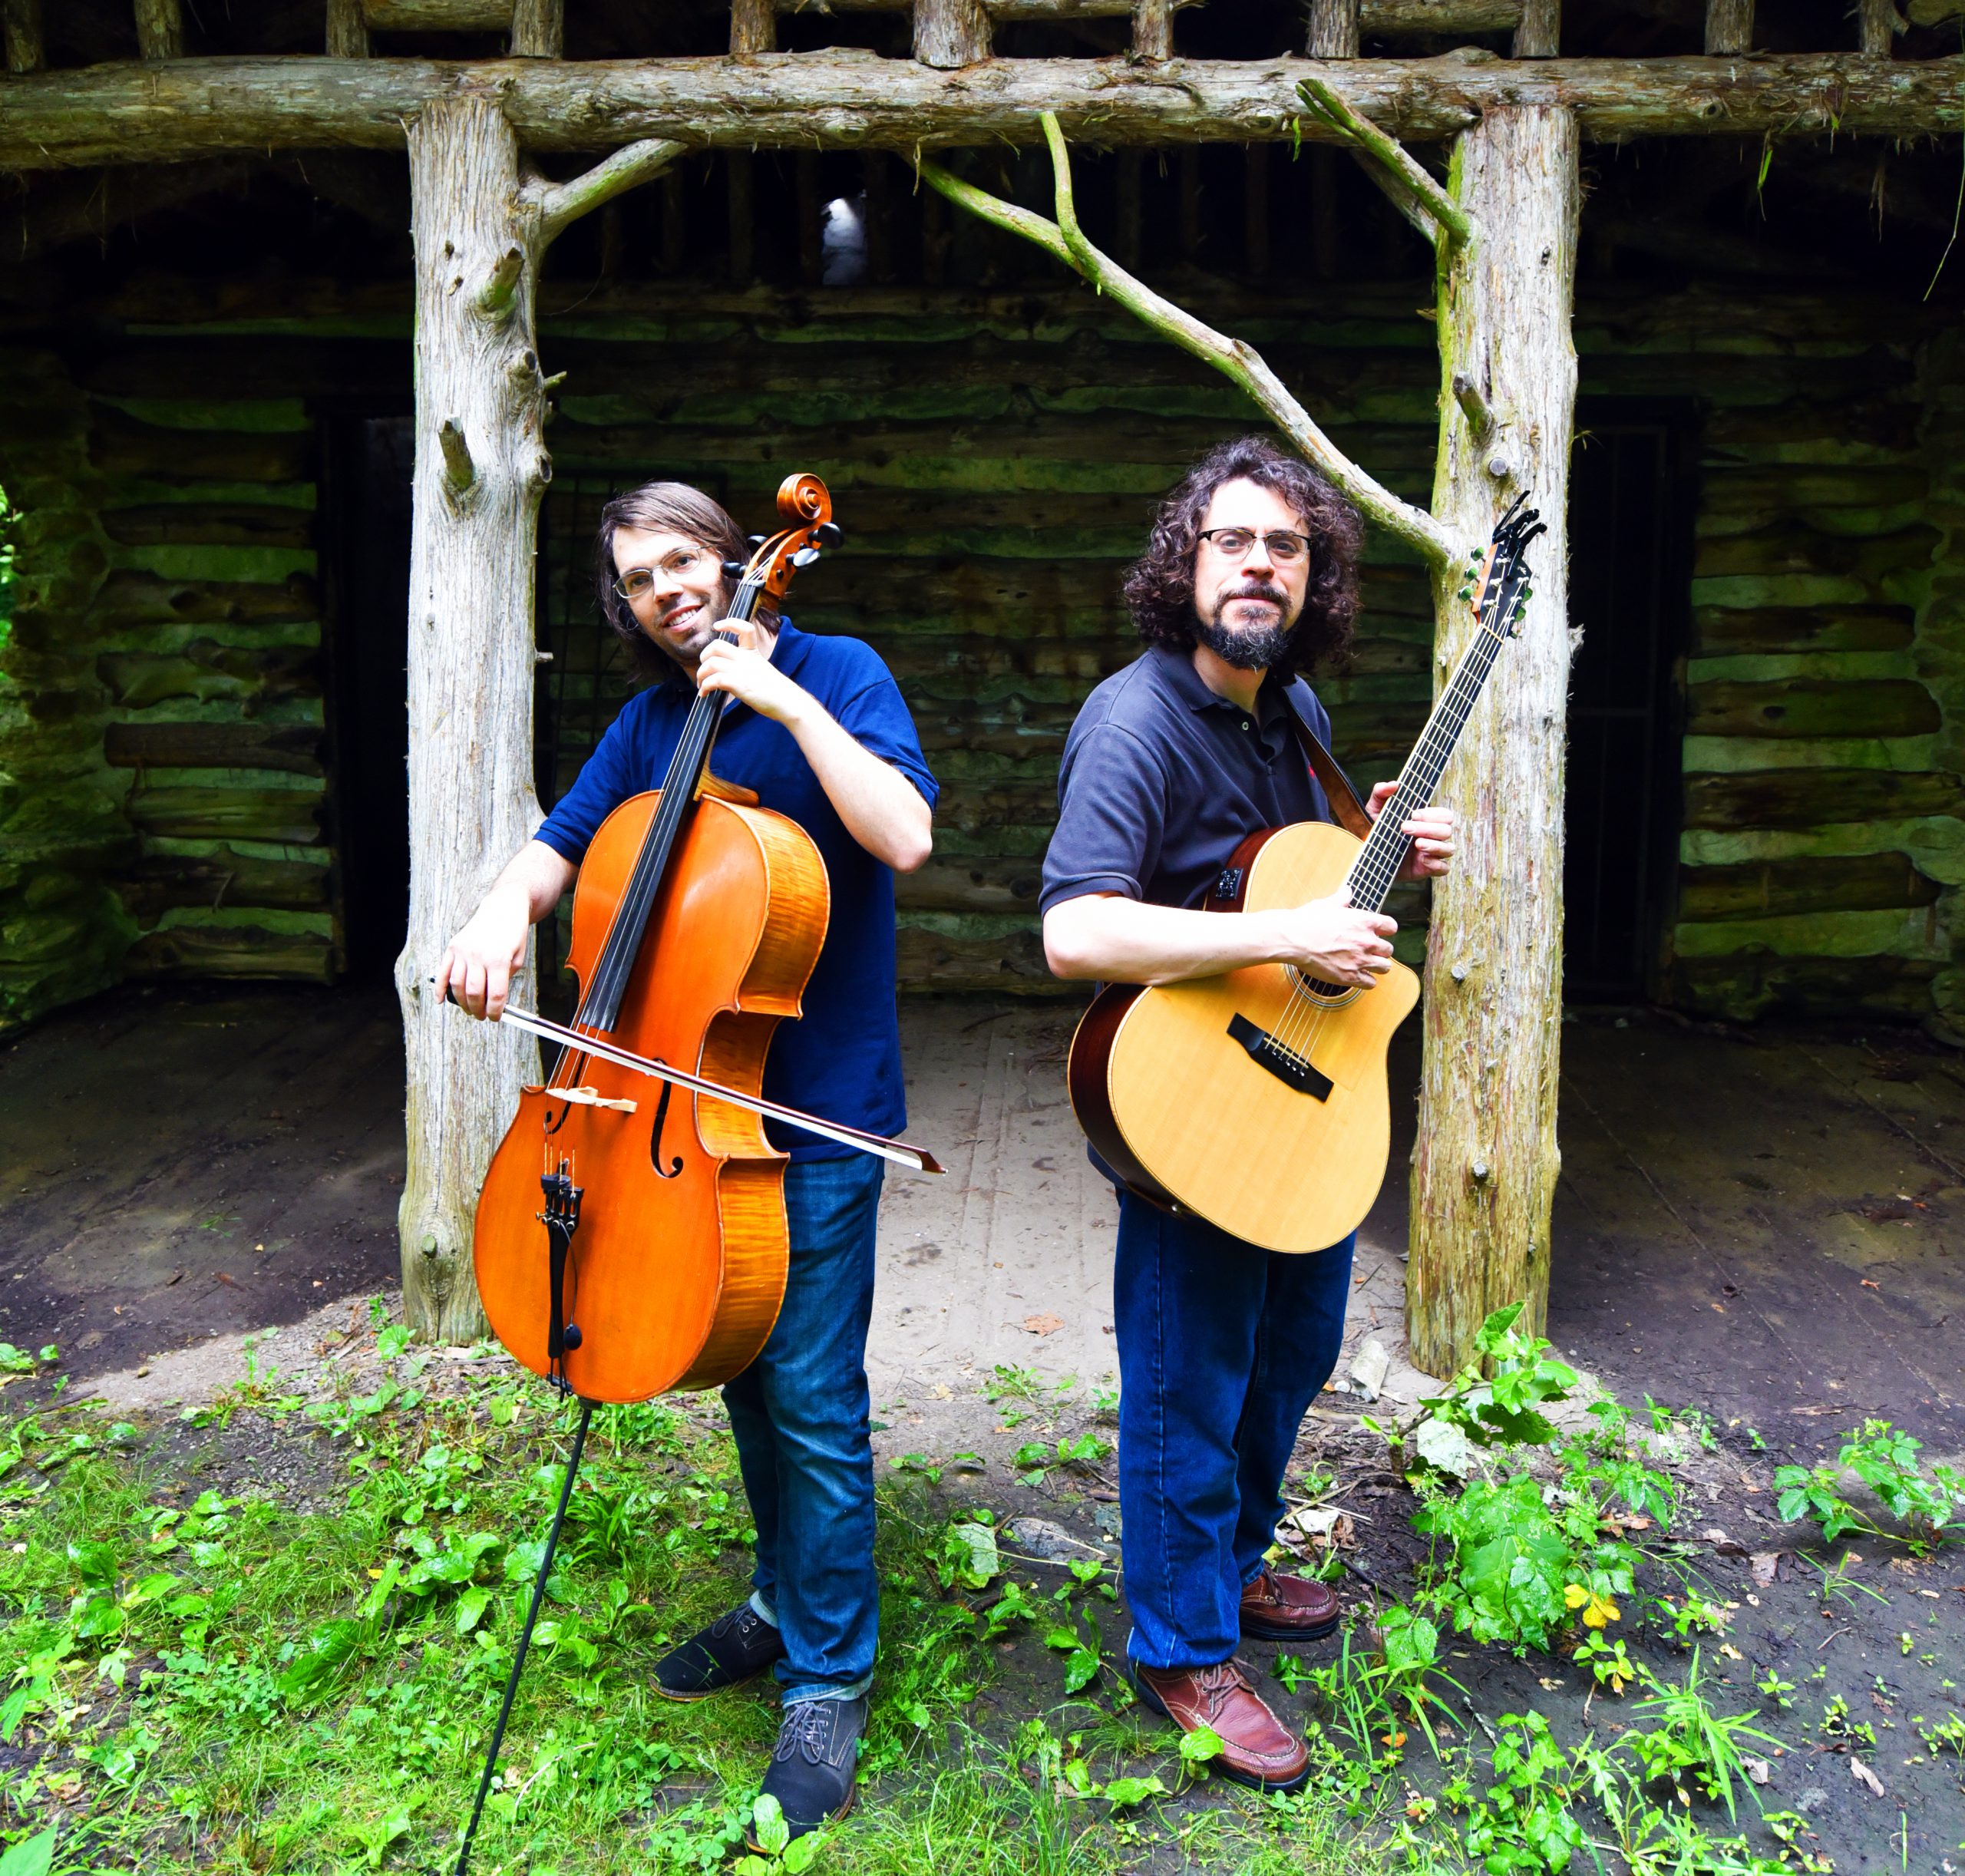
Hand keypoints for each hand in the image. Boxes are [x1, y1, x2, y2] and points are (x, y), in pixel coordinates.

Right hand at [435, 886, 529, 1020]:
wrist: (503, 908)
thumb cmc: (513, 934)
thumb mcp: (518, 958)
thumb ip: (505, 979)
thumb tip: (493, 1000)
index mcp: (498, 960)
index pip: (494, 995)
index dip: (494, 1011)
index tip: (495, 1017)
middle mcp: (477, 955)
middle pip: (473, 993)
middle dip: (478, 1009)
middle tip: (481, 1016)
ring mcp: (462, 951)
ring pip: (456, 985)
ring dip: (462, 1002)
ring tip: (470, 1009)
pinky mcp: (452, 947)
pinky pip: (442, 972)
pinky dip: (439, 989)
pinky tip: (440, 1001)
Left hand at [696, 617, 809, 724]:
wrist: (788, 702)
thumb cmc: (777, 691)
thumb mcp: (763, 670)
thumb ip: (748, 667)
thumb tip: (731, 674)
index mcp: (753, 653)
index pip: (744, 628)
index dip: (729, 623)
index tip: (718, 626)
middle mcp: (746, 659)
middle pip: (716, 646)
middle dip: (704, 656)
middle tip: (704, 669)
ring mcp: (741, 670)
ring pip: (710, 663)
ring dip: (701, 674)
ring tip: (701, 685)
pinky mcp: (738, 684)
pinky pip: (713, 680)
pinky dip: (705, 687)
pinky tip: (705, 694)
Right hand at [1271, 887, 1397, 988]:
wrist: (1293, 939)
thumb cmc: (1307, 921)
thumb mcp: (1327, 904)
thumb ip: (1342, 898)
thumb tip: (1347, 891)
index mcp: (1365, 921)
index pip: (1391, 927)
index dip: (1386, 930)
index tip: (1379, 933)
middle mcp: (1367, 941)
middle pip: (1389, 949)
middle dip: (1380, 950)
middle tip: (1369, 950)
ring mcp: (1360, 960)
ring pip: (1385, 967)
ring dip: (1377, 966)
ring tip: (1367, 964)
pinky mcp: (1350, 976)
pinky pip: (1371, 983)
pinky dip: (1366, 980)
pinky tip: (1358, 976)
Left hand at [1366, 782, 1455, 881]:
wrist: (1367, 855)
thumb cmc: (1375, 829)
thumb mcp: (1374, 810)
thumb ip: (1381, 794)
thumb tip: (1393, 784)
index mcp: (1426, 820)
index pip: (1443, 814)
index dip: (1431, 814)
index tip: (1412, 814)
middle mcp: (1433, 835)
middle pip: (1446, 829)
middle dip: (1428, 828)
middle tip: (1405, 828)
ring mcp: (1432, 853)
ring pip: (1449, 848)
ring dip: (1435, 845)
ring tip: (1417, 844)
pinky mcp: (1427, 869)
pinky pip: (1444, 868)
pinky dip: (1436, 864)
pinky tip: (1422, 860)